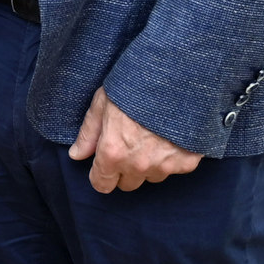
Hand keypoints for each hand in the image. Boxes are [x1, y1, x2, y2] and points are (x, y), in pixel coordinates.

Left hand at [68, 86, 200, 192]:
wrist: (175, 79)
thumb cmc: (134, 86)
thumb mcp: (102, 103)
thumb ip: (89, 133)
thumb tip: (77, 155)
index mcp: (112, 152)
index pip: (102, 184)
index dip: (101, 175)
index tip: (104, 165)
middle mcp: (138, 165)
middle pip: (127, 184)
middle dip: (124, 169)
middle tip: (128, 145)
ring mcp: (164, 165)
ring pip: (151, 177)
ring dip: (148, 164)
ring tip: (150, 137)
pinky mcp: (187, 162)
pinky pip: (174, 169)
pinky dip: (171, 157)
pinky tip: (169, 136)